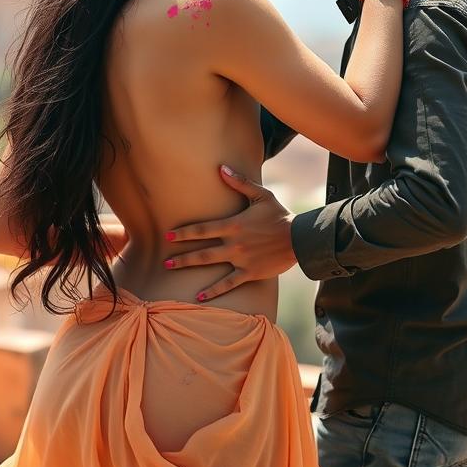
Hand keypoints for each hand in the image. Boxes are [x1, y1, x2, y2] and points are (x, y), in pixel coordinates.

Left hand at [164, 165, 296, 301]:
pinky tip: (199, 297)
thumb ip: (240, 183)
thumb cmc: (280, 215)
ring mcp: (240, 259)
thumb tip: (221, 169)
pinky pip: (228, 283)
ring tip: (172, 270)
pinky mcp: (249, 272)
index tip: (169, 235)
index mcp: (233, 225)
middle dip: (181, 255)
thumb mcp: (261, 195)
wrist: (300, 238)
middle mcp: (233, 243)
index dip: (184, 232)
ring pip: (210, 264)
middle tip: (166, 259)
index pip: (202, 229)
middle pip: (201, 250)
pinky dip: (213, 291)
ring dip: (190, 266)